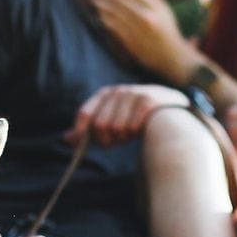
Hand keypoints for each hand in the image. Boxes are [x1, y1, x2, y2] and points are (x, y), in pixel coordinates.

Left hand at [64, 84, 187, 146]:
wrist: (170, 107)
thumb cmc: (135, 117)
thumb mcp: (111, 119)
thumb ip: (90, 128)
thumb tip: (66, 139)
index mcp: (106, 94)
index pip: (85, 114)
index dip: (81, 132)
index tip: (79, 144)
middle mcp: (118, 91)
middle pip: (99, 126)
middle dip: (106, 140)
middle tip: (116, 141)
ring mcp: (133, 95)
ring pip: (116, 129)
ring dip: (122, 138)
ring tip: (131, 132)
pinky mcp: (147, 101)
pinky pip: (131, 128)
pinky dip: (134, 134)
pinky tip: (142, 130)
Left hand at [88, 0, 192, 81]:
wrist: (172, 57)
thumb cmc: (166, 31)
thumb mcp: (163, 9)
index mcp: (155, 3)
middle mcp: (146, 13)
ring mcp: (138, 27)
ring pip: (113, 10)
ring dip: (99, 2)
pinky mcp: (131, 40)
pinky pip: (113, 25)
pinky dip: (103, 18)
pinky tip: (96, 13)